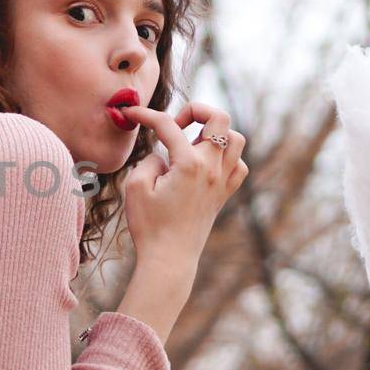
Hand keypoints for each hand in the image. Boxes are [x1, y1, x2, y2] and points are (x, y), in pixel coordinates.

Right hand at [117, 101, 248, 265]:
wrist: (169, 258)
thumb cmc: (149, 225)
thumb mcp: (135, 187)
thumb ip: (148, 160)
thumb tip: (163, 155)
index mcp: (188, 164)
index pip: (168, 125)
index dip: (146, 114)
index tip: (131, 112)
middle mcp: (211, 168)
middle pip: (219, 118)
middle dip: (196, 110)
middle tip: (176, 125)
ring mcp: (222, 181)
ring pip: (236, 139)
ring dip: (215, 133)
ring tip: (192, 144)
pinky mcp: (224, 194)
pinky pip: (238, 164)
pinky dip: (226, 157)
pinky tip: (206, 164)